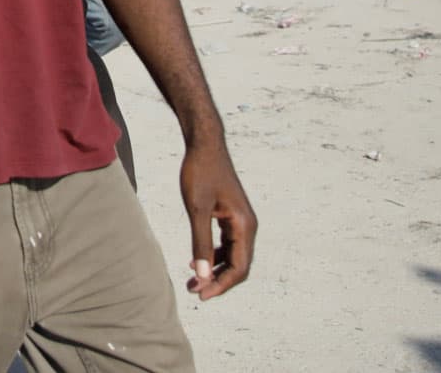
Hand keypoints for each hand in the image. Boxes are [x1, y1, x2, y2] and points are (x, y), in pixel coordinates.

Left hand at [180, 140, 255, 300]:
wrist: (205, 145)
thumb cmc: (200, 173)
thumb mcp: (197, 209)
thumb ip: (199, 243)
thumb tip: (200, 275)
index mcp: (244, 225)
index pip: (239, 267)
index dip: (221, 285)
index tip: (201, 295)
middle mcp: (248, 226)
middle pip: (238, 265)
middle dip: (217, 281)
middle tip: (193, 292)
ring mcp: (241, 221)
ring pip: (232, 256)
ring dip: (214, 270)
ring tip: (192, 282)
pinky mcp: (231, 216)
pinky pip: (227, 245)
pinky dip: (213, 256)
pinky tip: (195, 262)